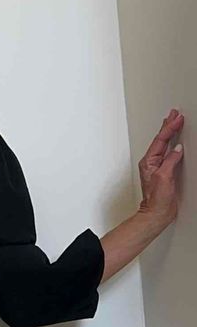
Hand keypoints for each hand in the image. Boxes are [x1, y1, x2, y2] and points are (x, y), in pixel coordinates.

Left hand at [138, 108, 183, 227]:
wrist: (156, 213)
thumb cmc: (157, 199)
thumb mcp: (164, 177)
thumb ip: (170, 161)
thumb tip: (177, 149)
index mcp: (149, 161)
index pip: (161, 140)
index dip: (170, 128)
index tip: (178, 118)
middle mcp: (151, 162)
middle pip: (161, 139)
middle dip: (168, 125)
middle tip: (175, 113)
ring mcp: (157, 167)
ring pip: (164, 144)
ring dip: (169, 132)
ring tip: (173, 121)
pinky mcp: (164, 172)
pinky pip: (168, 153)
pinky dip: (172, 144)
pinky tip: (175, 141)